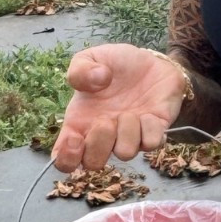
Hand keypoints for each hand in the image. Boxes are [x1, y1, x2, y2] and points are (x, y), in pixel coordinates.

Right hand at [51, 44, 184, 170]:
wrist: (151, 61)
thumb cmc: (116, 64)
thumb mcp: (90, 57)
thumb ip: (80, 69)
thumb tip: (96, 82)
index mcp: (81, 123)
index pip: (65, 160)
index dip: (67, 158)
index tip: (74, 137)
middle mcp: (105, 136)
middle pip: (93, 164)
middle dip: (98, 144)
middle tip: (105, 120)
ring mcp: (130, 137)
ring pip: (125, 153)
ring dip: (126, 131)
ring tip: (129, 112)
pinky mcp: (155, 132)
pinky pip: (152, 144)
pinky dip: (150, 129)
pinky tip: (148, 113)